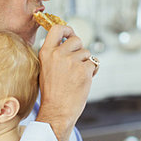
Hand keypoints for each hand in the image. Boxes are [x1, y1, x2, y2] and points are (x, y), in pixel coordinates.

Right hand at [37, 24, 94, 140]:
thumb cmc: (52, 92)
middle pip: (77, 40)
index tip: (70, 33)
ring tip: (77, 77)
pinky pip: (93, 64)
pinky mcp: (84, 70)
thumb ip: (56, 54)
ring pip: (86, 53)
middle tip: (77, 62)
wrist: (57, 110)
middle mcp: (58, 54)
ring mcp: (72, 62)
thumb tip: (70, 39)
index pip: (57, 29)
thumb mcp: (46, 68)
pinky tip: (83, 81)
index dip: (67, 29)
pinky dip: (92, 72)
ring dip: (85, 63)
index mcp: (46, 53)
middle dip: (80, 49)